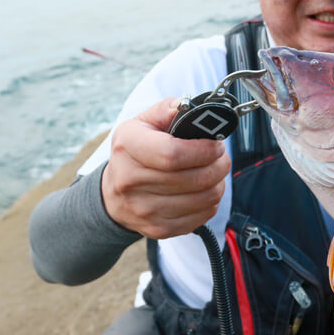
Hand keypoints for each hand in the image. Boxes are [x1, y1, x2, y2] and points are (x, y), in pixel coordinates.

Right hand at [101, 98, 230, 238]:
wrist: (112, 196)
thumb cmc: (134, 154)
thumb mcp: (142, 124)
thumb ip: (167, 110)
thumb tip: (188, 106)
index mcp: (128, 147)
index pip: (172, 154)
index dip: (203, 150)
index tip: (216, 144)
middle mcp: (131, 181)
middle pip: (194, 178)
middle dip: (218, 164)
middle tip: (221, 156)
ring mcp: (144, 209)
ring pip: (203, 198)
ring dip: (218, 182)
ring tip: (214, 171)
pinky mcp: (159, 228)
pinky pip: (202, 216)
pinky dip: (211, 201)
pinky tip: (204, 189)